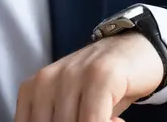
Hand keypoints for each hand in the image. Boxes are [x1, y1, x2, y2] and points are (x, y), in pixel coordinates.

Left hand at [14, 33, 163, 121]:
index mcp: (31, 90)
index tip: (75, 120)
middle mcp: (45, 80)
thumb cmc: (101, 89)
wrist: (135, 50)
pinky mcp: (99, 75)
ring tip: (110, 119)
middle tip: (96, 119)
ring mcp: (72, 74)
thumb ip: (55, 118)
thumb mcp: (69, 109)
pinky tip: (118, 120)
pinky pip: (93, 120)